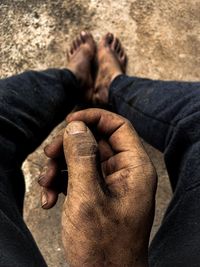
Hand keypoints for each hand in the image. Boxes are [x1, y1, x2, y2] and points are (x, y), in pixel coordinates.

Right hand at [61, 109, 156, 265]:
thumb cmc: (103, 246)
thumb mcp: (88, 196)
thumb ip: (82, 157)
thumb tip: (76, 126)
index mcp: (135, 168)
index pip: (118, 126)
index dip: (94, 118)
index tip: (69, 122)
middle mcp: (125, 172)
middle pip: (95, 141)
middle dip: (69, 146)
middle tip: (48, 155)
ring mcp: (110, 183)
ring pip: (82, 158)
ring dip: (60, 167)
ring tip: (46, 185)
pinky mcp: (97, 194)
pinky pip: (77, 176)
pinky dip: (61, 183)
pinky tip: (49, 199)